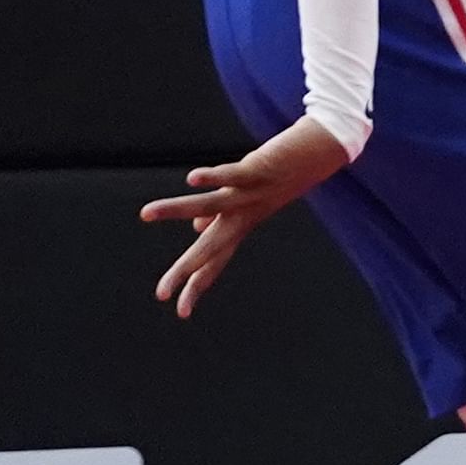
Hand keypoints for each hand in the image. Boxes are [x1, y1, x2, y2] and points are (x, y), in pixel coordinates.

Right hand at [142, 117, 355, 311]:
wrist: (321, 152)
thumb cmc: (280, 175)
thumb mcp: (248, 200)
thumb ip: (223, 217)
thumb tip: (198, 228)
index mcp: (241, 224)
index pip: (215, 260)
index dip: (198, 286)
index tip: (181, 313)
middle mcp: (245, 215)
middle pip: (210, 247)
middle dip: (185, 270)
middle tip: (160, 294)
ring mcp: (251, 193)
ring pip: (209, 206)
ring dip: (175, 210)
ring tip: (144, 212)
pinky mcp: (258, 168)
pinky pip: (231, 174)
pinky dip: (212, 177)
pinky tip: (191, 179)